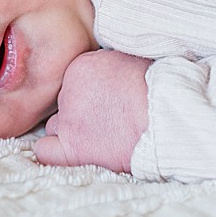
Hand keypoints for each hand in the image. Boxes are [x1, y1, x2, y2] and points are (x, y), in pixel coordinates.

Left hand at [36, 49, 151, 171]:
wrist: (171, 118)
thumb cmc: (163, 93)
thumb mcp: (134, 62)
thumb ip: (111, 68)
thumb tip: (109, 77)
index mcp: (83, 65)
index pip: (73, 82)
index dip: (91, 95)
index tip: (109, 102)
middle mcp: (69, 89)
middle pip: (64, 104)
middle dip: (81, 113)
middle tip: (108, 121)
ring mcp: (69, 119)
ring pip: (56, 126)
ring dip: (72, 132)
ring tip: (100, 138)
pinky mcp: (73, 148)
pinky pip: (45, 152)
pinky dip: (52, 153)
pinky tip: (65, 154)